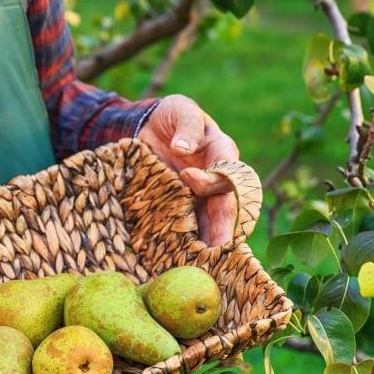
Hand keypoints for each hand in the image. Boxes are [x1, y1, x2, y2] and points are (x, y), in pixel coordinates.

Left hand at [139, 94, 239, 245]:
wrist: (148, 128)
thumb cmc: (170, 116)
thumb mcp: (179, 109)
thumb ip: (186, 126)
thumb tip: (183, 148)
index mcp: (222, 152)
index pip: (226, 170)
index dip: (211, 178)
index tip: (188, 177)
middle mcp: (217, 178)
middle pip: (225, 205)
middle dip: (223, 227)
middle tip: (217, 248)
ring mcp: (201, 196)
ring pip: (211, 222)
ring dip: (210, 243)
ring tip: (205, 264)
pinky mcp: (183, 207)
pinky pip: (191, 226)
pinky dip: (189, 242)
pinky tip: (184, 259)